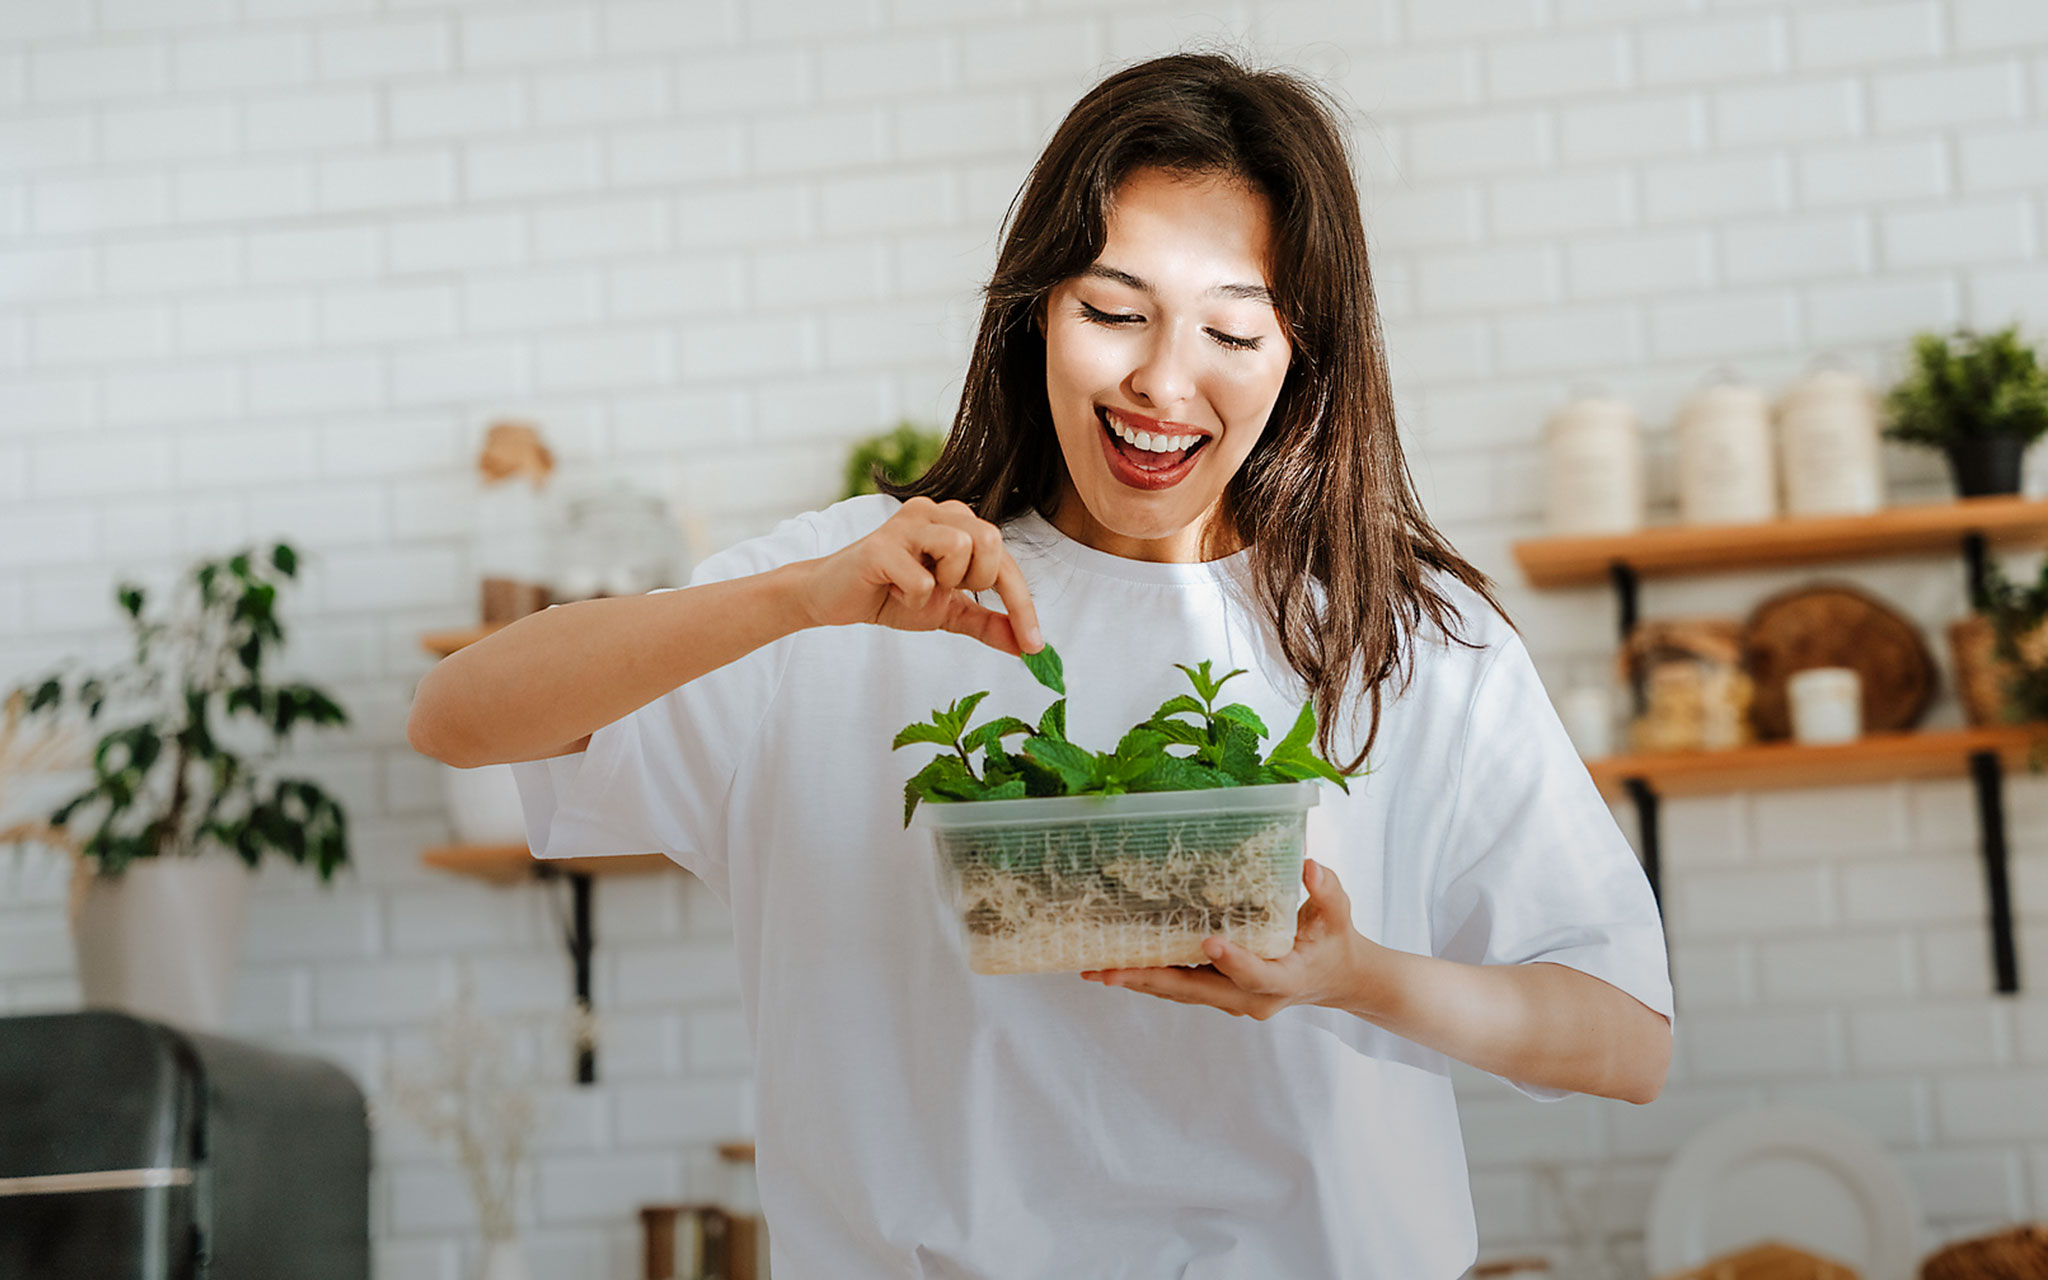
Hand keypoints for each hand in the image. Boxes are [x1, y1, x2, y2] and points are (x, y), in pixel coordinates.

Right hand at [793, 497, 1043, 655]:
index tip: (1035, 646)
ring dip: (943, 584)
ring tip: (917, 587)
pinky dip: (912, 598)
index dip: (1022, 604)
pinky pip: (922, 580)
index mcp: (957, 522)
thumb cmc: (892, 594)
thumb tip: (1026, 647)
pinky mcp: (880, 545)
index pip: (1005, 559)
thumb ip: (988, 623)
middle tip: (946, 590)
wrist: (834, 598)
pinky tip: (892, 590)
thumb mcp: (948, 611)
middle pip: (990, 539)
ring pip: (961, 547)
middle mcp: (936, 511)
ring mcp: (907, 523)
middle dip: (976, 580)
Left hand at [1081, 859, 1378, 1019]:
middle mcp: (1253, 997)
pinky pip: (1180, 988)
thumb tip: (1309, 866)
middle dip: (1151, 979)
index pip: (1256, 974)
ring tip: (1096, 972)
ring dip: (1138, 982)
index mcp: (1285, 977)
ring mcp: (1232, 1000)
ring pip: (1180, 992)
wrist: (1337, 980)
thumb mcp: (1338, 913)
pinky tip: (1114, 968)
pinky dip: (1149, 978)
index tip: (1210, 943)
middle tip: (1107, 970)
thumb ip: (1326, 890)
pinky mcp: (1218, 994)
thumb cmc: (1336, 941)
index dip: (1234, 960)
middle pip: (1196, 990)